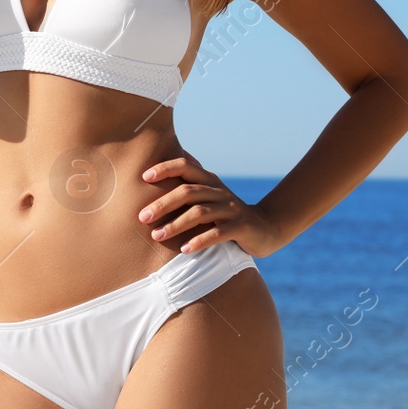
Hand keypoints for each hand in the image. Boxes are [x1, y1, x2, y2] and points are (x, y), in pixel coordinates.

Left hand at [138, 153, 287, 257]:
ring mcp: (231, 209)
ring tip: (157, 236)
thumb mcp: (209, 192)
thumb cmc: (227, 211)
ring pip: (199, 212)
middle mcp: (219, 191)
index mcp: (209, 180)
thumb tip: (164, 158)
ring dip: (176, 225)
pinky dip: (199, 240)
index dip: (165, 168)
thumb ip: (190, 179)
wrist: (265, 227)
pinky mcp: (241, 227)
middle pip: (188, 191)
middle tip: (142, 217)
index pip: (186, 166)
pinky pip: (218, 233)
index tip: (144, 177)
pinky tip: (184, 250)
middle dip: (163, 203)